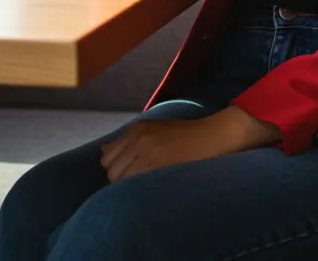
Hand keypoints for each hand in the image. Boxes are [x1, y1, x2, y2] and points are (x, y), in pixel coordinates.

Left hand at [100, 107, 280, 181]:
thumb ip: (128, 141)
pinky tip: (154, 184)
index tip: (132, 171)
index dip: (117, 168)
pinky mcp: (159, 164)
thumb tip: (103, 151)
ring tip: (150, 182)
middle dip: (122, 179)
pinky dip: (140, 189)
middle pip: (112, 172)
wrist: (214, 136)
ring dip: (131, 186)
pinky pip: (136, 184)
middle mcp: (139, 138)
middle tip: (143, 178)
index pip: (107, 158)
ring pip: (121, 181)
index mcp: (137, 129)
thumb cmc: (185, 137)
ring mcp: (149, 151)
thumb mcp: (154, 131)